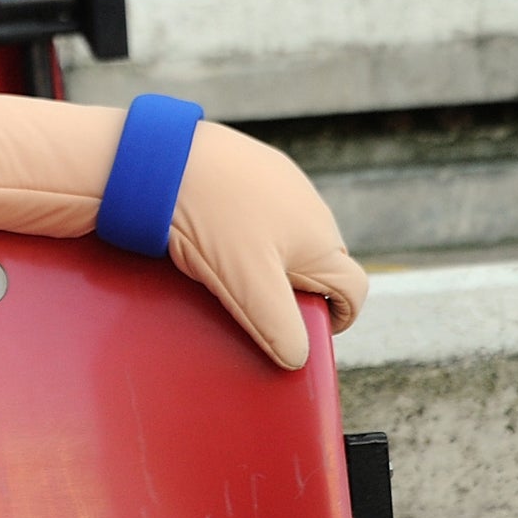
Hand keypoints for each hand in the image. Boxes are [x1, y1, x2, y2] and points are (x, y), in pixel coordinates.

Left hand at [167, 121, 366, 369]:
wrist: (163, 160)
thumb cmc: (211, 222)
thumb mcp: (248, 288)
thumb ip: (281, 328)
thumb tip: (298, 357)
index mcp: (321, 240)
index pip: (354, 289)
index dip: (338, 317)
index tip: (306, 331)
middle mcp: (312, 207)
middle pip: (322, 262)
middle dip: (299, 288)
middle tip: (259, 300)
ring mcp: (282, 179)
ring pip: (290, 232)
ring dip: (272, 254)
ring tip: (231, 264)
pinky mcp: (251, 162)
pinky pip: (262, 205)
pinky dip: (248, 224)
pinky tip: (216, 227)